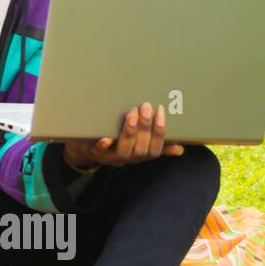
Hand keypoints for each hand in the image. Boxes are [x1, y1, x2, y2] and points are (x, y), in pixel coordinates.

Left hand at [63, 102, 183, 170]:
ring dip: (129, 132)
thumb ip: (156, 145)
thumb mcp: (137, 144)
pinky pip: (99, 152)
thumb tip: (180, 149)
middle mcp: (127, 158)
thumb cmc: (115, 143)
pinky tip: (105, 138)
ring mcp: (110, 156)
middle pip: (141, 149)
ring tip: (132, 114)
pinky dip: (103, 145)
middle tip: (146, 106)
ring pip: (124, 151)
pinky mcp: (94, 152)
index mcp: (140, 155)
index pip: (155, 149)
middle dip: (145, 128)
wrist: (85, 149)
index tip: (161, 111)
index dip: (160, 132)